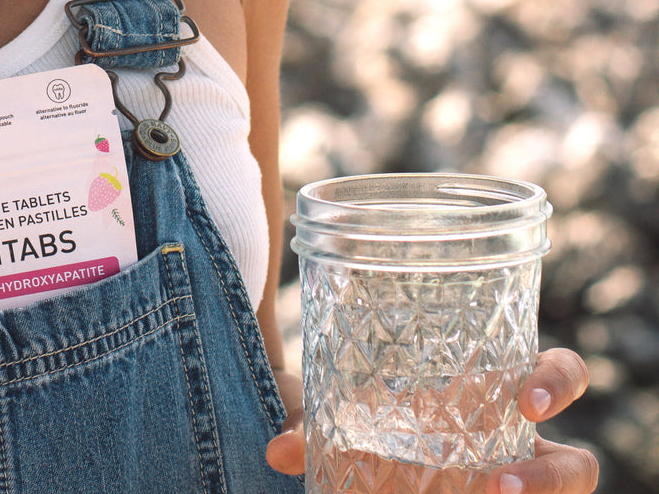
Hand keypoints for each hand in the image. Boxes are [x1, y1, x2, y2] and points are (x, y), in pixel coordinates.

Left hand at [265, 348, 598, 493]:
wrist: (351, 444)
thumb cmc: (368, 410)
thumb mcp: (344, 405)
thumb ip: (311, 421)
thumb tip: (276, 449)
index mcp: (496, 391)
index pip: (560, 373)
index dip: (557, 382)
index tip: (525, 399)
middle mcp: (516, 446)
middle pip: (577, 464)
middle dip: (551, 477)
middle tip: (500, 485)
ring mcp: (509, 482)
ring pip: (557, 493)